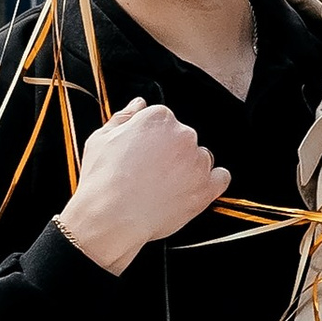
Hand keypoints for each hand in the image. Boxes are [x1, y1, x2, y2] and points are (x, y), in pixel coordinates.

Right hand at [57, 96, 226, 274]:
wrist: (111, 216)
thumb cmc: (103, 179)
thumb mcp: (101, 139)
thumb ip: (123, 117)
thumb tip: (138, 104)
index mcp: (159, 118)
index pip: (164, 120)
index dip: (151, 139)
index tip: (143, 154)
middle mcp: (183, 135)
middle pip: (184, 138)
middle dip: (170, 153)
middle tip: (150, 173)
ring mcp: (197, 161)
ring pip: (201, 158)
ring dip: (189, 168)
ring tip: (164, 186)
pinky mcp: (206, 188)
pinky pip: (221, 178)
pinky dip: (211, 183)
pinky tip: (191, 190)